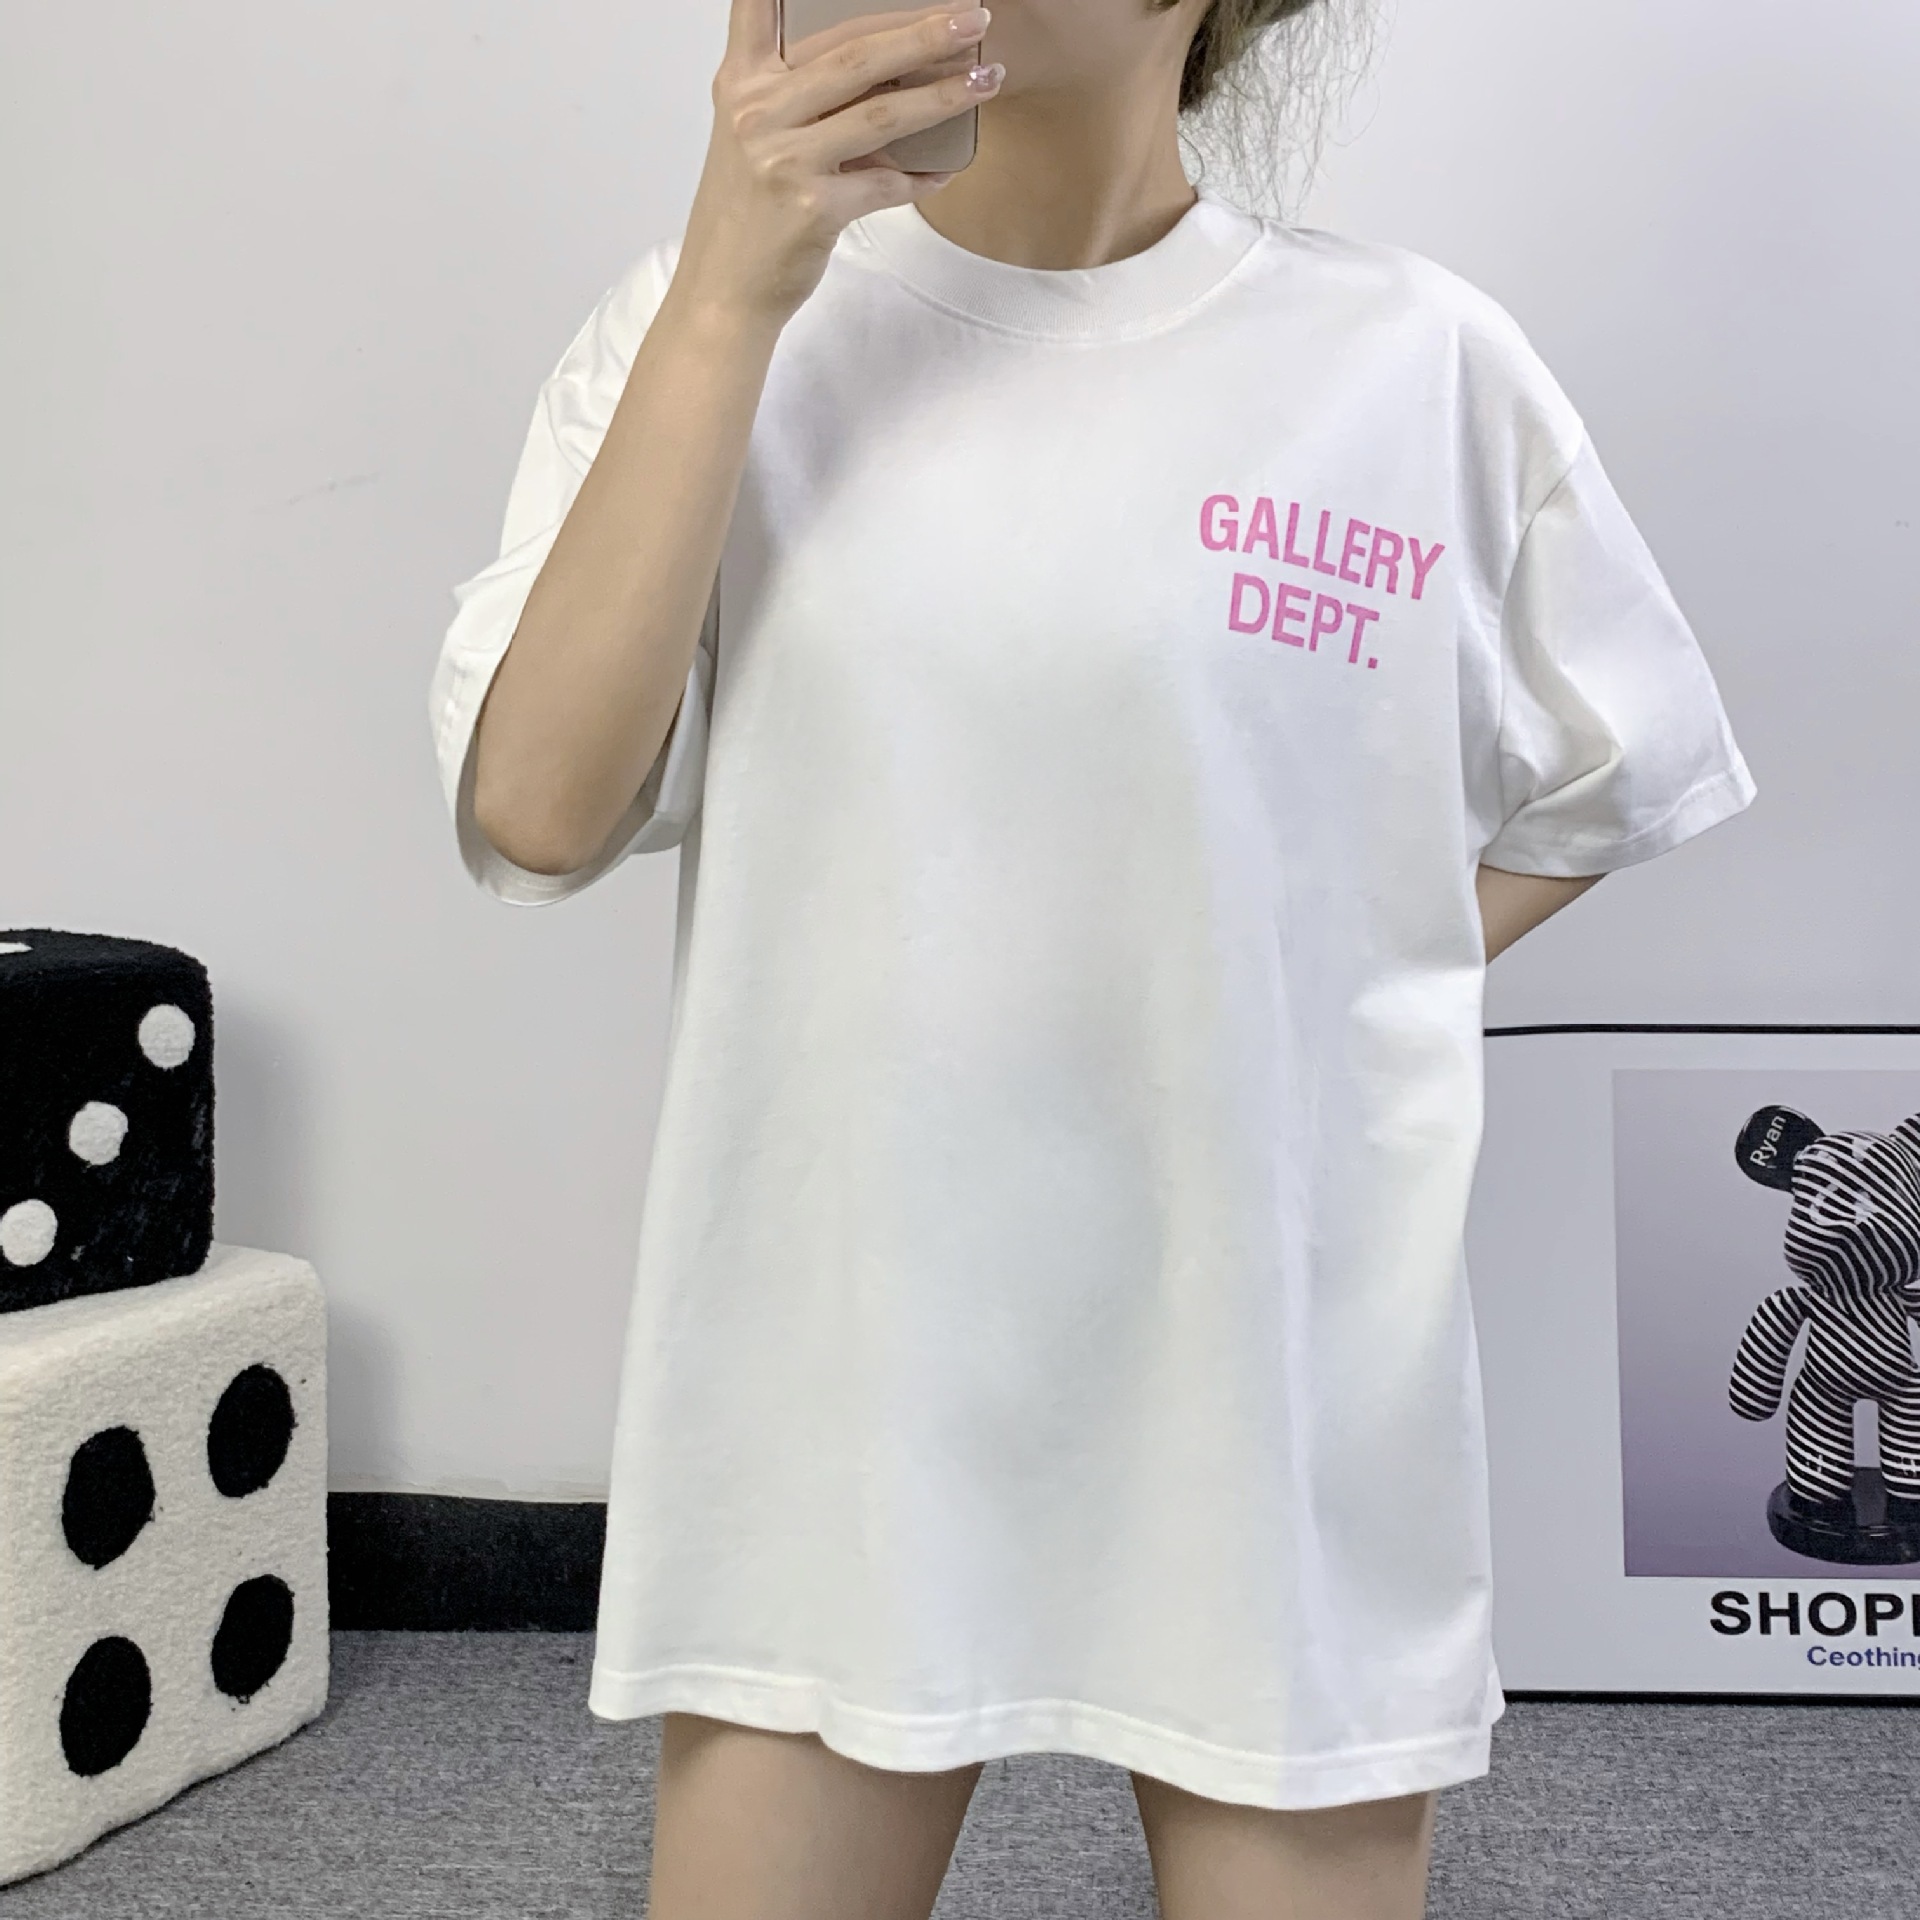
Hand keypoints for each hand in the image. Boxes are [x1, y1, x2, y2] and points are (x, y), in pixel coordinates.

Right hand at [676, 2, 1003, 330]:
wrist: (724, 290)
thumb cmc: (746, 213)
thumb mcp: (756, 139)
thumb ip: (804, 100)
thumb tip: (891, 77)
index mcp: (741, 83)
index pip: (760, 5)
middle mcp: (759, 112)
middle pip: (856, 54)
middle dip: (924, 32)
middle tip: (974, 20)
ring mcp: (786, 159)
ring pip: (882, 113)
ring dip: (944, 95)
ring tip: (985, 80)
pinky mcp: (815, 208)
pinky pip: (886, 182)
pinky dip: (921, 177)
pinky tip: (945, 169)